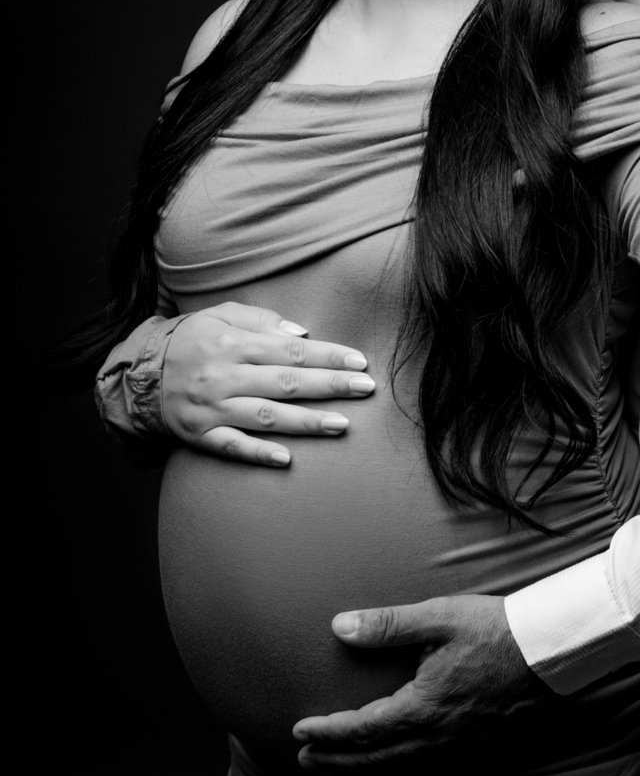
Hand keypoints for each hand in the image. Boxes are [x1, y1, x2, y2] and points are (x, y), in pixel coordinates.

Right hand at [162, 302, 375, 466]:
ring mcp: (212, 408)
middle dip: (329, 386)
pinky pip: (232, 447)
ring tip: (341, 425)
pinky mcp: (200, 435)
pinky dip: (258, 453)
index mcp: (232, 343)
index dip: (327, 356)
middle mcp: (223, 375)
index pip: (289, 350)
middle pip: (285, 382)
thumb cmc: (190, 340)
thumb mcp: (219, 315)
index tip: (360, 362)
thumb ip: (261, 321)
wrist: (138, 375)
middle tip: (365, 389)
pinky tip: (286, 460)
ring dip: (305, 422)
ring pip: (265, 417)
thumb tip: (302, 334)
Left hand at [292, 595, 550, 775]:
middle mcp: (438, 737)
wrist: (550, 650)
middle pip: (374, 762)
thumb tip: (339, 627)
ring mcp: (458, 749)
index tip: (299, 732)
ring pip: (398, 775)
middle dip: (335, 765)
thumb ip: (387, 625)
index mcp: (424, 706)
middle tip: (304, 764)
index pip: (362, 730)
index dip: (328, 734)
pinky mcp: (475, 750)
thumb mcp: (439, 617)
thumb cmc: (495, 629)